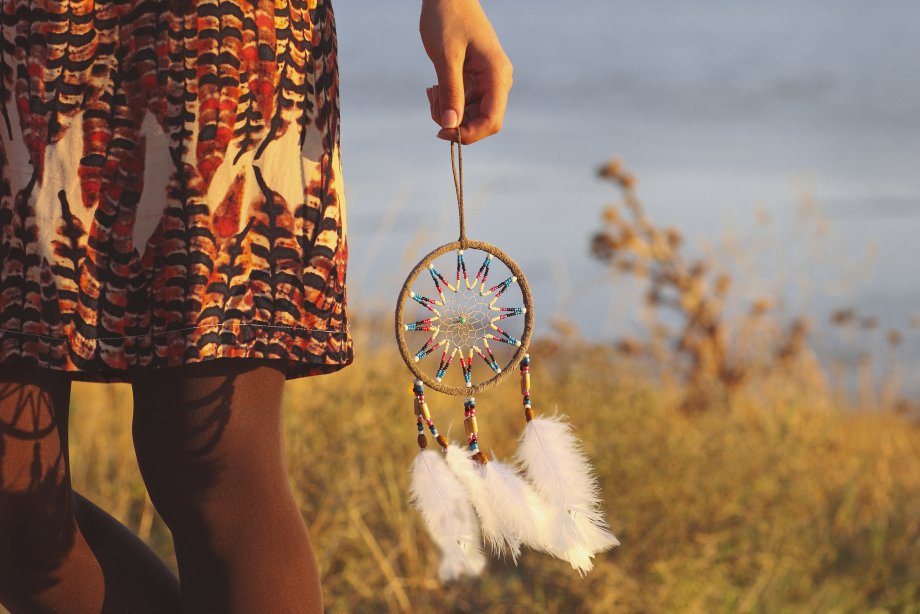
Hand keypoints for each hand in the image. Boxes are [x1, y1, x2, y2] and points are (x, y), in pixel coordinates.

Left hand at [419, 0, 512, 143]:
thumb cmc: (448, 18)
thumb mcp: (446, 57)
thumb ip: (450, 92)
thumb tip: (450, 125)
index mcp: (497, 75)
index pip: (491, 120)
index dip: (469, 133)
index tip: (442, 132)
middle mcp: (498, 81)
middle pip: (482, 121)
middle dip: (456, 122)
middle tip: (432, 103)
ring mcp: (489, 81)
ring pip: (472, 114)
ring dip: (449, 112)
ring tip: (432, 91)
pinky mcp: (478, 79)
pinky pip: (466, 102)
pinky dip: (449, 101)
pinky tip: (435, 87)